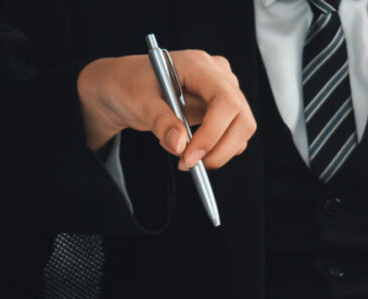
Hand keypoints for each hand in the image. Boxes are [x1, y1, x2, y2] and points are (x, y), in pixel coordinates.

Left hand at [76, 51, 254, 168]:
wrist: (125, 86)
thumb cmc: (128, 85)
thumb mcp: (137, 101)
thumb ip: (160, 121)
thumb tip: (180, 146)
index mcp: (198, 65)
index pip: (225, 100)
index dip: (213, 133)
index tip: (191, 156)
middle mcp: (218, 76)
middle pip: (242, 119)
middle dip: (220, 149)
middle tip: (189, 164)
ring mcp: (224, 92)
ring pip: (241, 131)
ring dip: (217, 152)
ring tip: (183, 155)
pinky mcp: (223, 110)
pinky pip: (233, 137)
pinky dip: (216, 150)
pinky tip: (190, 148)